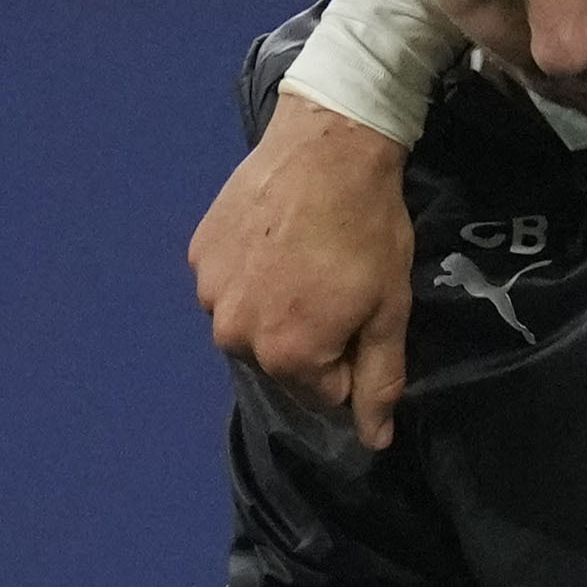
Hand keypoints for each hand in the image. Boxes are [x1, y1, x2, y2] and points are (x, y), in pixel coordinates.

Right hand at [192, 99, 419, 446]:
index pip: (325, 390)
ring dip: (275, 303)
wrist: (328, 144)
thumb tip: (374, 442)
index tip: (360, 308)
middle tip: (333, 279)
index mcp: (286, 357)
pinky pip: (228, 284)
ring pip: (251, 322)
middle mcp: (234, 336)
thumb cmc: (369, 231)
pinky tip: (273, 237)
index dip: (351, 352)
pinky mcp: (198, 253)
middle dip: (309, 333)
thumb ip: (378, 383)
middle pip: (282, 359)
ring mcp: (208, 292)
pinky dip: (249, 272)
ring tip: (301, 256)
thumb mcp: (389, 310)